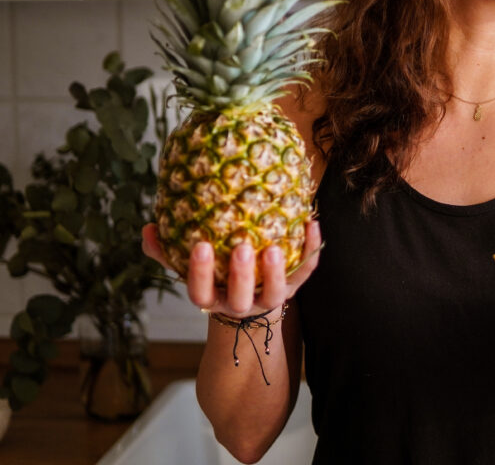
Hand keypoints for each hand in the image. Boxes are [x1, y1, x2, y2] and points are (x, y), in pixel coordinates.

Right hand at [141, 220, 322, 317]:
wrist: (252, 301)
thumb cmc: (216, 276)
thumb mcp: (189, 267)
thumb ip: (166, 251)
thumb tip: (148, 229)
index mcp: (212, 298)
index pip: (201, 292)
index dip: (199, 273)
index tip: (200, 246)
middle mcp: (239, 304)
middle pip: (239, 298)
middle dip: (240, 276)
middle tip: (241, 248)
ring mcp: (268, 299)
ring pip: (274, 294)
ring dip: (275, 272)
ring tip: (273, 247)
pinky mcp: (294, 289)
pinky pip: (304, 272)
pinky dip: (310, 250)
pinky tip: (311, 224)